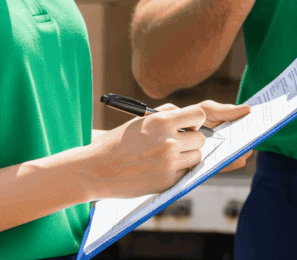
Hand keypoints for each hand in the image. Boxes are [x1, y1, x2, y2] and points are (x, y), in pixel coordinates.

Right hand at [84, 101, 249, 199]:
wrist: (94, 170)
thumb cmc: (116, 143)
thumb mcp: (141, 121)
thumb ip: (166, 115)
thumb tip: (190, 116)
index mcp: (161, 122)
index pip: (199, 115)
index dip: (196, 121)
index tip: (190, 125)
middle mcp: (168, 141)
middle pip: (202, 138)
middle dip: (193, 140)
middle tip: (177, 143)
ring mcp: (169, 162)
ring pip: (197, 155)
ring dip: (188, 155)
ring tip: (167, 156)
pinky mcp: (167, 180)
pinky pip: (187, 172)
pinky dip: (179, 170)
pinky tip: (160, 168)